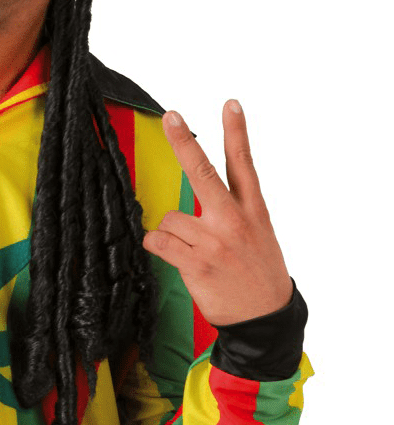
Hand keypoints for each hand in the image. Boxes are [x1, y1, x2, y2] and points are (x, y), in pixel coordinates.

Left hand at [142, 100, 292, 325]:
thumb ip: (232, 209)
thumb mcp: (259, 233)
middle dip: (183, 142)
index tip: (230, 104)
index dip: (236, 131)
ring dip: (171, 232)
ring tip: (192, 252)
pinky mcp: (196, 263)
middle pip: (202, 172)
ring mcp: (214, 241)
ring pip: (169, 217)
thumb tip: (198, 192)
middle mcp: (233, 220)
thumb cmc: (257, 272)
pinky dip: (157, 246)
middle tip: (171, 117)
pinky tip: (175, 257)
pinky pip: (158, 241)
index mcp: (253, 210)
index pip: (243, 163)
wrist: (266, 320)